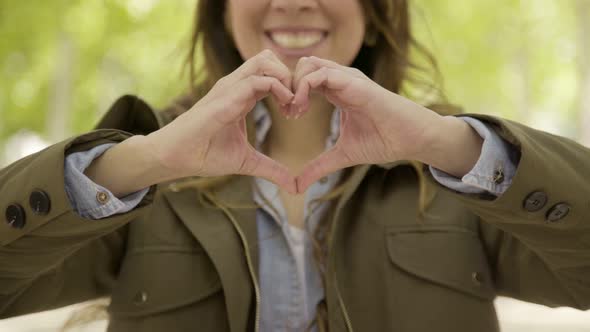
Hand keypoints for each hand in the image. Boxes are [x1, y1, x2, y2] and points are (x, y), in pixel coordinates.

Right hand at [147, 50, 297, 193]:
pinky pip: (256, 81)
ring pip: (265, 61)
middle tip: (298, 104)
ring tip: (292, 104)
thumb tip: (294, 186)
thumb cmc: (205, 155)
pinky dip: (277, 88)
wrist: (176, 158)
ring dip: (285, 79)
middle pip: (269, 59)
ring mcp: (229, 88)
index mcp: (241, 95)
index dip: (289, 88)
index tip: (297, 112)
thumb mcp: (247, 162)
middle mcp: (235, 86)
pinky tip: (285, 108)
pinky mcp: (225, 98)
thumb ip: (272, 169)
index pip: (270, 74)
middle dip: (290, 76)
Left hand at [290, 56, 444, 192]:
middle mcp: (340, 79)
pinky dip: (304, 87)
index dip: (291, 93)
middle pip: (302, 65)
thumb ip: (319, 167)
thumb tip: (297, 186)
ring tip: (294, 111)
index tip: (288, 115)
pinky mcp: (355, 83)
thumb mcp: (343, 155)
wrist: (411, 139)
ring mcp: (348, 78)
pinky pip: (321, 74)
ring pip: (308, 63)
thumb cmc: (383, 141)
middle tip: (288, 112)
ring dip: (294, 85)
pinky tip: (302, 108)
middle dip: (288, 85)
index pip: (305, 78)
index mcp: (337, 90)